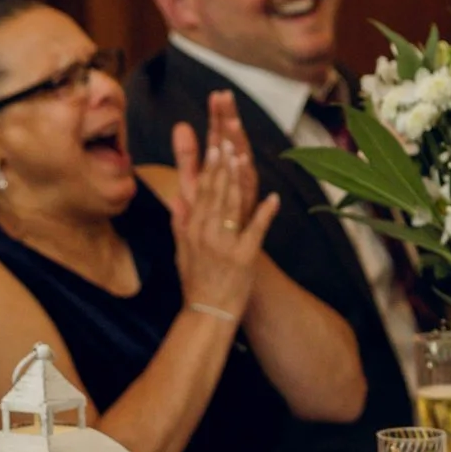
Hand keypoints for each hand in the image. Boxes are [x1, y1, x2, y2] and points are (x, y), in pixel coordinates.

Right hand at [168, 92, 279, 318]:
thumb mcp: (182, 251)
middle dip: (223, 163)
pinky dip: (265, 213)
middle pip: (216, 191)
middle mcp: (206, 233)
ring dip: (239, 179)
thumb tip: (176, 198)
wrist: (207, 313)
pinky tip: (275, 198)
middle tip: (229, 138)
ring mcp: (225, 245)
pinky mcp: (244, 258)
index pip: (201, 191)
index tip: (216, 144)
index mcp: (193, 229)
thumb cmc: (196, 282)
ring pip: (232, 205)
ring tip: (244, 157)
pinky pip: (256, 231)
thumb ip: (180, 223)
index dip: (210, 166)